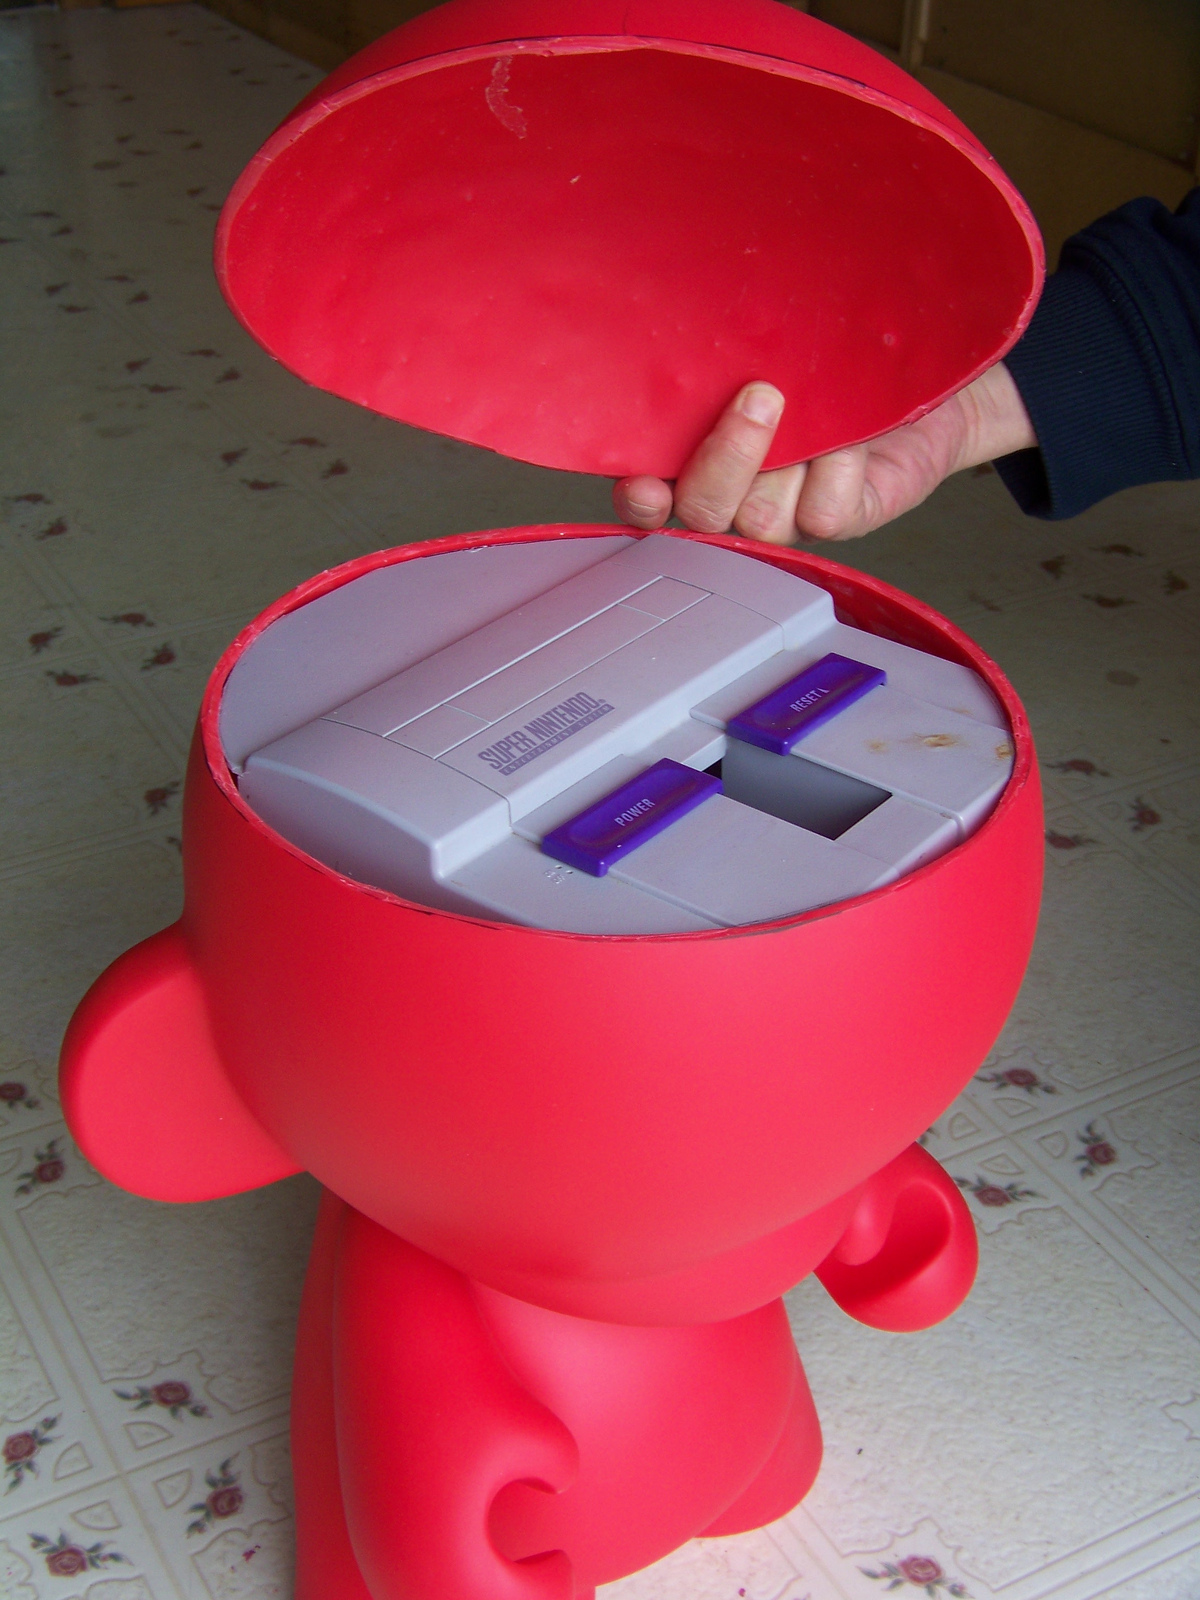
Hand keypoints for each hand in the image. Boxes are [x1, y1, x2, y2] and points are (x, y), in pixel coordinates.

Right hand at [613, 363, 1036, 543]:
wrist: (924, 368)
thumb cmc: (832, 346)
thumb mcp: (768, 340)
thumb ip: (721, 356)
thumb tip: (693, 336)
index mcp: (699, 454)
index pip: (646, 498)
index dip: (639, 497)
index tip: (644, 478)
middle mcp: (738, 494)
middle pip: (702, 510)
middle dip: (725, 461)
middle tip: (760, 397)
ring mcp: (788, 514)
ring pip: (760, 518)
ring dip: (787, 461)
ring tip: (819, 409)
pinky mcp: (840, 520)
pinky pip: (822, 515)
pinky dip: (838, 470)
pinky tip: (852, 436)